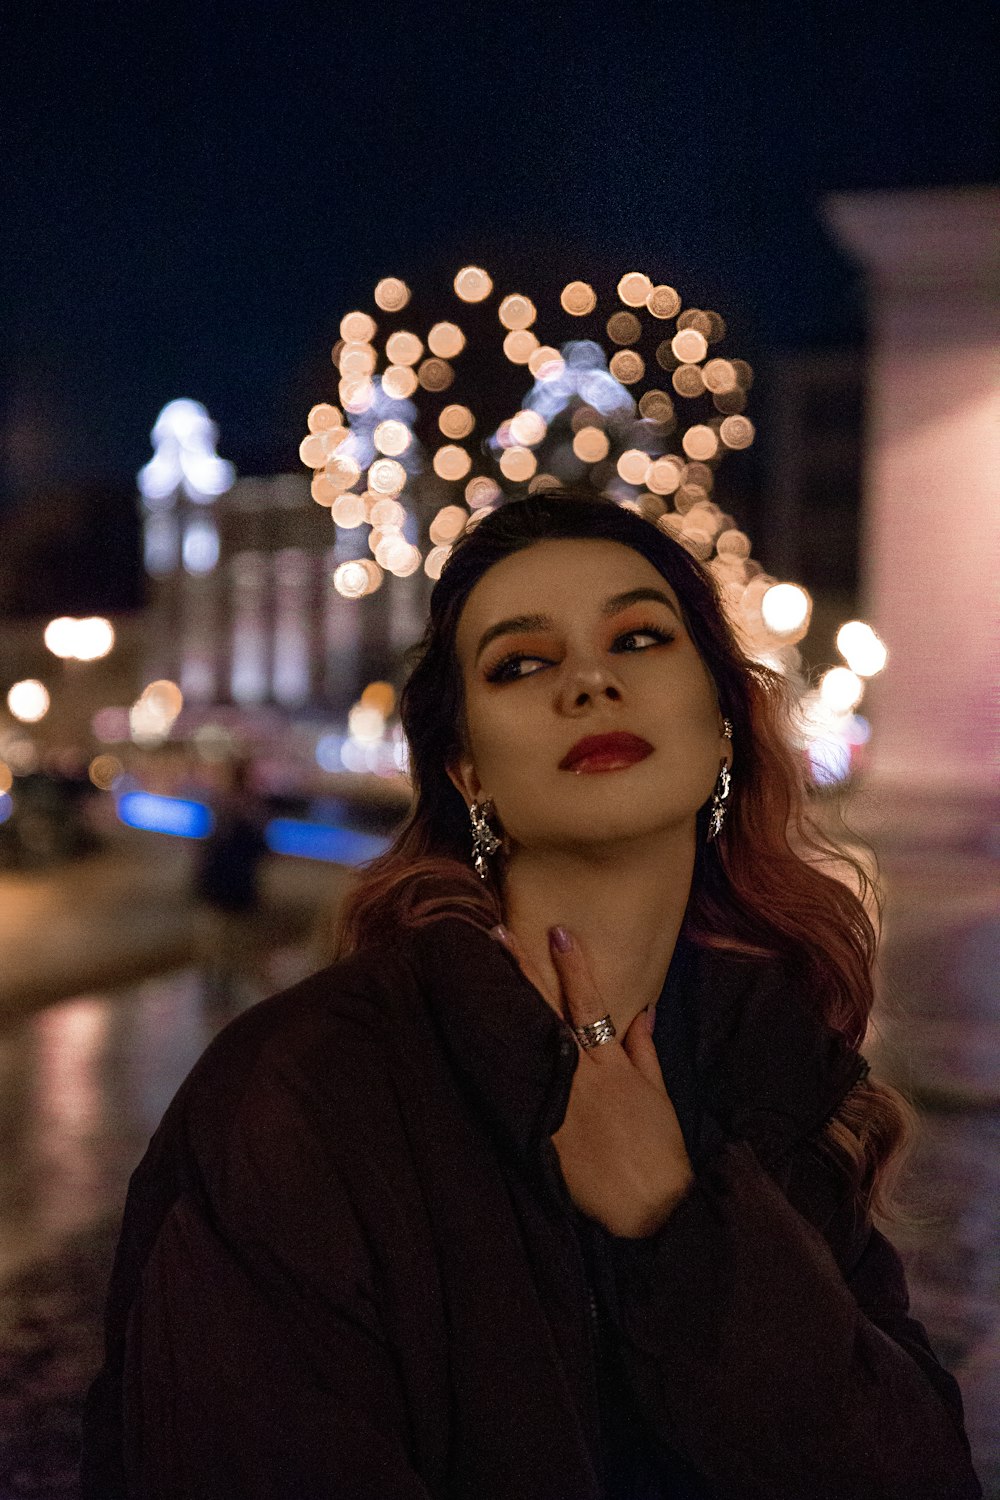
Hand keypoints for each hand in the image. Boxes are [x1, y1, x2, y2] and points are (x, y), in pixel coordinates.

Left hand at [491, 923, 693, 1237]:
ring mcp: (558, 1103)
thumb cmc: (660, 1151)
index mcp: (613, 1066)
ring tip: (483, 975)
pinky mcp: (543, 1130)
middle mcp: (582, 1077)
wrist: (650, 1209)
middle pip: (549, 1013)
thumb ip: (645, 1052)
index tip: (559, 932)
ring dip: (506, 1007)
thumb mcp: (659, 1096)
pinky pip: (521, 1089)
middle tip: (500, 933)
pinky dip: (504, 1061)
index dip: (574, 966)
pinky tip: (481, 1038)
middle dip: (526, 971)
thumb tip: (641, 1011)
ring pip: (528, 1044)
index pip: (590, 1002)